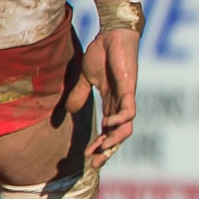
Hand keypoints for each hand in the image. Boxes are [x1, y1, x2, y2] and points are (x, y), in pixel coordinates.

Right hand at [72, 30, 138, 166]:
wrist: (113, 35)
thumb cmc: (103, 54)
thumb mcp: (86, 78)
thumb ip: (79, 94)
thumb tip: (69, 111)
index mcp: (111, 103)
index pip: (109, 131)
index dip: (101, 145)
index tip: (87, 158)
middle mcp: (120, 104)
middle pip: (119, 134)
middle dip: (108, 150)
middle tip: (94, 163)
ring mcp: (126, 96)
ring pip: (126, 126)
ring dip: (114, 139)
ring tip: (101, 148)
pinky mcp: (129, 87)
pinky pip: (129, 108)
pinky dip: (120, 118)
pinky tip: (109, 123)